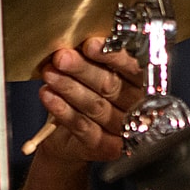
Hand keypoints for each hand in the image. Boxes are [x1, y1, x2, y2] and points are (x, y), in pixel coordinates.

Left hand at [32, 37, 143, 163]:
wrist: (66, 140)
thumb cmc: (83, 99)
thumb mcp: (91, 75)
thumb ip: (93, 60)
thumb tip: (77, 41)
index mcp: (140, 85)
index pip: (132, 68)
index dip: (112, 55)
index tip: (90, 44)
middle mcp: (137, 108)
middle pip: (112, 86)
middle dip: (83, 69)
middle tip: (62, 57)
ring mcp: (122, 130)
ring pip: (95, 105)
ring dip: (69, 87)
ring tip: (49, 74)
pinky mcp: (104, 147)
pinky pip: (83, 127)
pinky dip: (63, 111)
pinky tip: (48, 96)